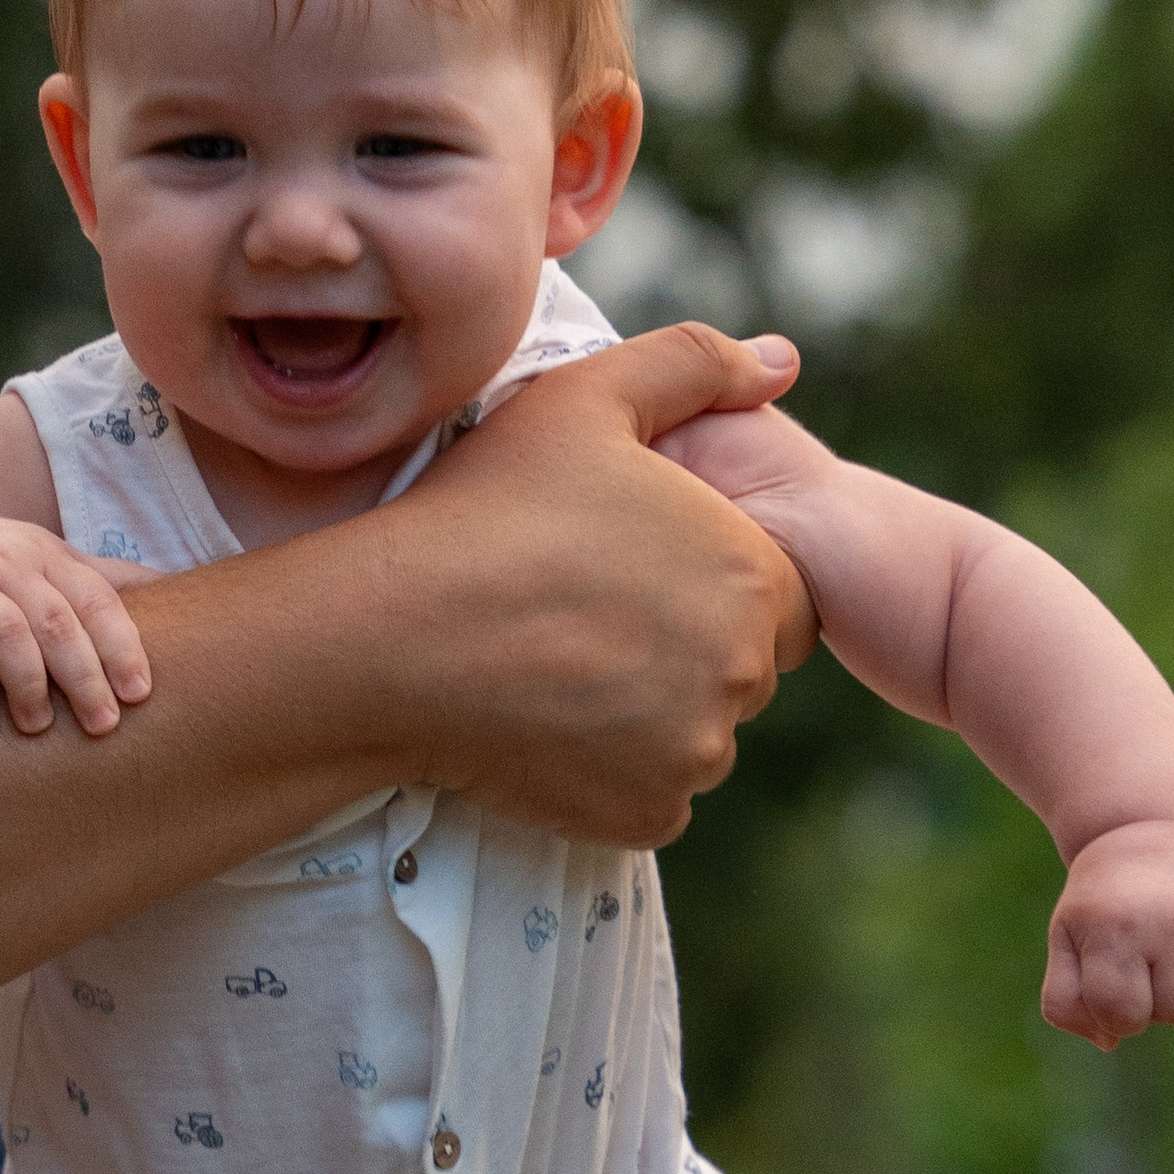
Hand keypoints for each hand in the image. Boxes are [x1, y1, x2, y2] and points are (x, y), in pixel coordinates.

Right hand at [0, 510, 154, 736]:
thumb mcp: (44, 563)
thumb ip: (99, 579)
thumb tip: (174, 587)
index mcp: (46, 556)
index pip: (95, 599)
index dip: (121, 646)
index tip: (139, 693)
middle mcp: (7, 564)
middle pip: (56, 621)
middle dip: (84, 677)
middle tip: (102, 726)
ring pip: (7, 634)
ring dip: (28, 685)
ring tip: (37, 727)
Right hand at [381, 326, 813, 847]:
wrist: (391, 640)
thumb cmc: (486, 510)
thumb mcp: (587, 399)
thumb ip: (695, 364)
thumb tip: (781, 359)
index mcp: (752, 575)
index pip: (777, 594)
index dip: (708, 578)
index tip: (632, 569)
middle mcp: (742, 674)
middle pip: (739, 668)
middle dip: (683, 647)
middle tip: (587, 620)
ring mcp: (694, 755)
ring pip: (695, 734)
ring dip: (650, 712)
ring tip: (559, 670)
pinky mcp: (643, 814)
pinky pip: (651, 794)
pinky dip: (612, 770)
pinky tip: (545, 722)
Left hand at [1043, 819, 1173, 1043]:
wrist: (1150, 830)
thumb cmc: (1105, 902)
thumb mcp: (1066, 940)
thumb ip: (1067, 1002)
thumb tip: (1110, 1041)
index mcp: (1113, 930)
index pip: (1123, 1018)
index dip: (1118, 1013)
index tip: (1115, 980)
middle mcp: (1170, 920)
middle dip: (1159, 995)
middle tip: (1151, 948)